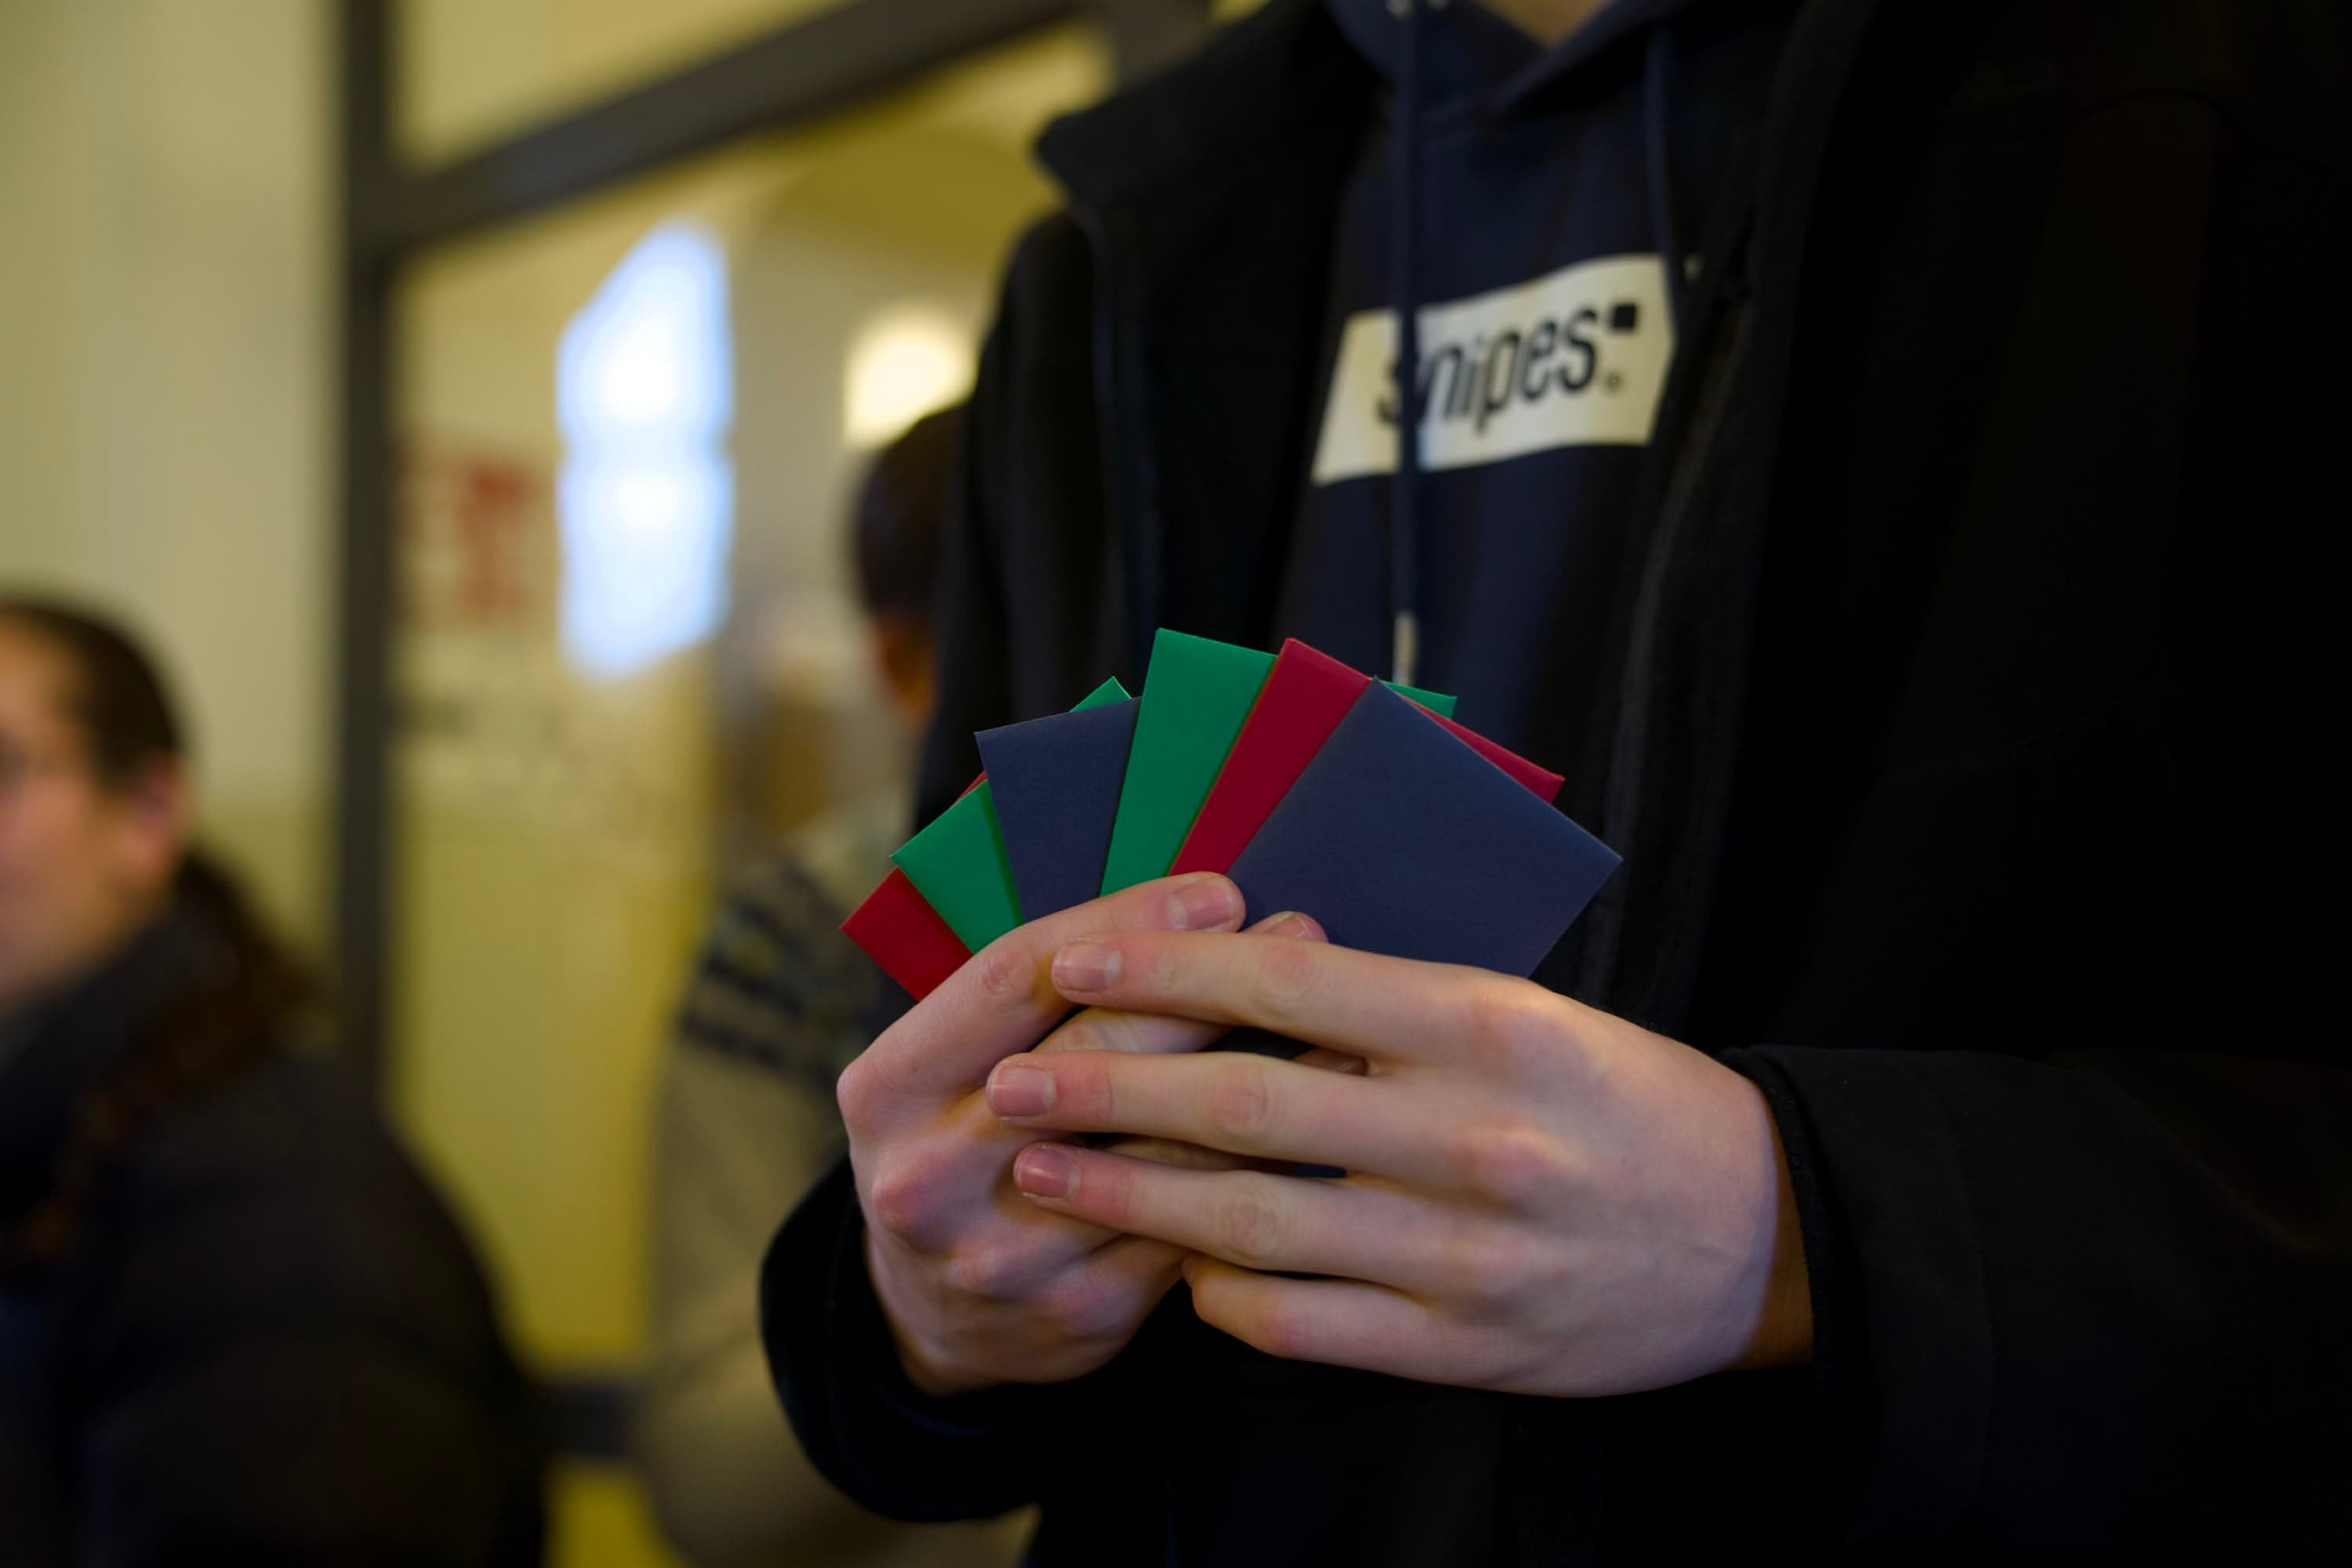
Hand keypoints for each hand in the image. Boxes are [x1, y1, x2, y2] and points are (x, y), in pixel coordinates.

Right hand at [837, 872, 1338, 1395]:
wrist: (929, 1317)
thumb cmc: (964, 1141)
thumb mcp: (946, 1066)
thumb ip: (1033, 998)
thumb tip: (1186, 909)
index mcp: (887, 1089)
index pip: (1014, 979)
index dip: (1125, 925)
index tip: (1221, 892)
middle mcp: (931, 1175)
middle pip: (1094, 1057)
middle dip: (1208, 987)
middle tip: (1299, 937)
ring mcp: (1005, 1253)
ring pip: (1160, 1149)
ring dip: (1263, 1074)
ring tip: (1342, 1017)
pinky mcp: (1079, 1311)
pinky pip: (1194, 1225)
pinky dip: (1264, 1166)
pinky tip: (1321, 1122)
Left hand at [979, 917, 1812, 1396]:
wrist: (1759, 1232)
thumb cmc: (1625, 1100)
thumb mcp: (1527, 1016)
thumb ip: (1392, 1009)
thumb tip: (1243, 983)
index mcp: (1486, 1025)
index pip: (1287, 977)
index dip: (1164, 967)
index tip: (1075, 959)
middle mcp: (1472, 1136)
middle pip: (1247, 1103)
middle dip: (1109, 1087)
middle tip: (1014, 1077)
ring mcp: (1465, 1253)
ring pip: (1256, 1223)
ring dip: (1132, 1195)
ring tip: (1043, 1168)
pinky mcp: (1465, 1349)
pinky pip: (1305, 1325)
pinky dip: (1223, 1295)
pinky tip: (1174, 1265)